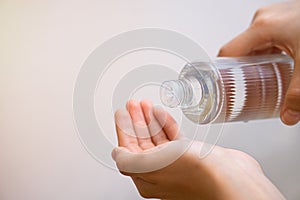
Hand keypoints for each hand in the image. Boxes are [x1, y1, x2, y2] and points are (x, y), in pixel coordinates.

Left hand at [112, 100, 284, 199]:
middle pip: (142, 141)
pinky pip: (173, 136)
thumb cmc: (195, 173)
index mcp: (147, 176)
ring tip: (145, 105)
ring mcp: (176, 162)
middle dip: (136, 121)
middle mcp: (160, 171)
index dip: (123, 129)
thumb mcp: (152, 165)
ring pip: (157, 137)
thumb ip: (129, 159)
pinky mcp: (190, 154)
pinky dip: (166, 124)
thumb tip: (117, 153)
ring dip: (150, 120)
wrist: (230, 176)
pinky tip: (161, 114)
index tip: (120, 114)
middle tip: (133, 105)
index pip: (128, 149)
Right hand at [218, 1, 299, 124]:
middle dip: (242, 71)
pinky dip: (267, 53)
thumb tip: (288, 114)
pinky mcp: (282, 18)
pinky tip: (275, 65)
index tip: (222, 86)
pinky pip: (265, 39)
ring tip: (260, 79)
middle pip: (240, 50)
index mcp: (262, 28)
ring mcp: (273, 17)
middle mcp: (264, 20)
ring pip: (253, 45)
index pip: (228, 53)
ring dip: (256, 63)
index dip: (221, 71)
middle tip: (244, 88)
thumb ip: (297, 93)